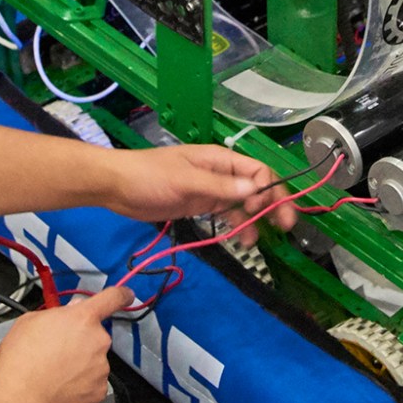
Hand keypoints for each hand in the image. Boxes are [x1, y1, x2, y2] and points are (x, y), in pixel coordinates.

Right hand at [0, 286, 131, 402]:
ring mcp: (101, 367)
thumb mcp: (31, 320)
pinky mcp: (99, 390)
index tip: (125, 296)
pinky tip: (61, 384)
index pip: (112, 298)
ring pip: (94, 359)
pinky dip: (80, 383)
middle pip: (95, 334)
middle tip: (57, 349)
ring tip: (54, 370)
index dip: (121, 295)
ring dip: (79, 363)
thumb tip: (64, 316)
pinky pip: (92, 382)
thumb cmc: (21, 359)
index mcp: (83, 318)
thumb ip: (56, 314)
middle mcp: (98, 340)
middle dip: (80, 339)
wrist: (21, 396)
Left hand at [104, 145, 288, 241]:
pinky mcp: (200, 205)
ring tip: (255, 242)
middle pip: (256, 188)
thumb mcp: (185, 180)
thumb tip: (256, 192)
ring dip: (254, 220)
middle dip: (272, 205)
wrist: (116, 187)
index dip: (269, 190)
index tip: (268, 212)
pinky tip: (241, 240)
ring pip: (243, 204)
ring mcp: (210, 190)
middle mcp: (220, 173)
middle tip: (285, 226)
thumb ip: (220, 187)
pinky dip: (237, 226)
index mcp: (219, 159)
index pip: (257, 172)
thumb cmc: (149, 176)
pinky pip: (227, 214)